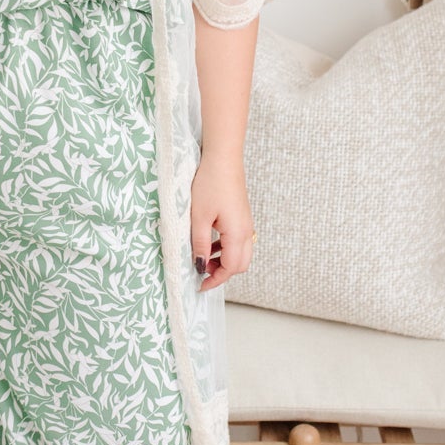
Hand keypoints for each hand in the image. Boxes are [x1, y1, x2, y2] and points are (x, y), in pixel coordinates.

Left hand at [190, 150, 254, 291]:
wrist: (223, 158)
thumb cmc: (210, 183)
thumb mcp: (198, 217)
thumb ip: (200, 244)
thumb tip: (200, 266)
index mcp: (237, 233)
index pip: (230, 268)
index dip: (215, 280)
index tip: (199, 285)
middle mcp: (246, 231)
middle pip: (240, 265)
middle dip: (221, 273)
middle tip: (201, 271)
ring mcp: (246, 224)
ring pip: (240, 254)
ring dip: (223, 261)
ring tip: (203, 257)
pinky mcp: (242, 217)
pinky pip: (238, 241)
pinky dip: (226, 249)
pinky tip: (210, 242)